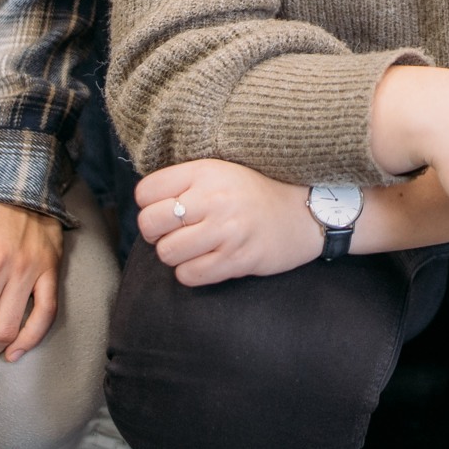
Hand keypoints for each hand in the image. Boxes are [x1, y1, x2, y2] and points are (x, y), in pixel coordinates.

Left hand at [134, 159, 323, 285]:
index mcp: (205, 172)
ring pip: (167, 253)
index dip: (148, 205)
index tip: (165, 209)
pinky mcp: (236, 259)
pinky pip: (189, 275)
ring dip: (175, 256)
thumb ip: (185, 182)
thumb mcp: (221, 172)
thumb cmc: (255, 194)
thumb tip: (145, 205)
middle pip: (150, 223)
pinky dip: (191, 273)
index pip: (146, 192)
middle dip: (156, 234)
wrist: (304, 213)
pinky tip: (206, 262)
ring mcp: (226, 231)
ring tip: (193, 248)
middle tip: (174, 233)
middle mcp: (213, 199)